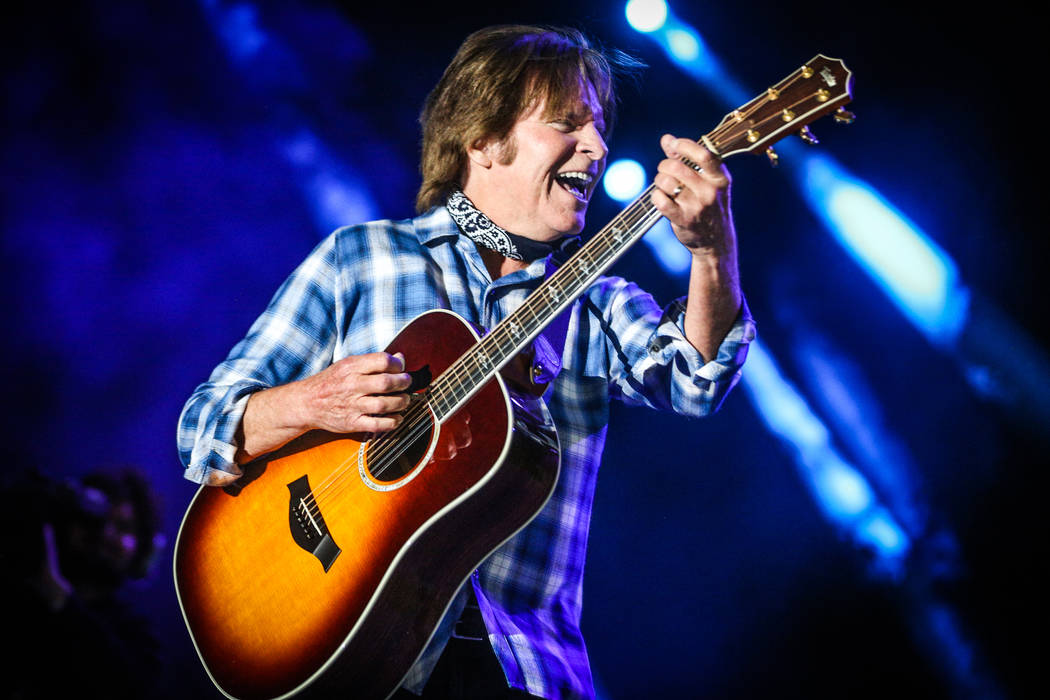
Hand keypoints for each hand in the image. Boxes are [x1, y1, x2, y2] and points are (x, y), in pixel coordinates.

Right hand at [300, 352, 412, 434]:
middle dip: (403, 383)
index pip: (382, 361)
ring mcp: (351, 405)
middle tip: (407, 383)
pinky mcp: (351, 423)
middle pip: (386, 383)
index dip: (398, 364)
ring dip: (401, 402)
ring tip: (404, 400)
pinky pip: (377, 424)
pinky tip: (397, 417)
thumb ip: (373, 362)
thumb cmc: (331, 382)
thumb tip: (400, 358)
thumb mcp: (347, 365)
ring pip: (384, 404)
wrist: (306, 403)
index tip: (401, 369)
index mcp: (351, 367)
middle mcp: (351, 385)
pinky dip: (392, 422)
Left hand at [650, 134, 736, 256]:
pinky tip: (661, 198)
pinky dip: (656, 196)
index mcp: (720, 178)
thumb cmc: (708, 204)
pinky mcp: (684, 220)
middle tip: (664, 171)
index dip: (684, 146)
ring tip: (664, 186)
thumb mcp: (706, 180)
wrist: (716, 240)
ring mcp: (697, 206)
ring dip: (659, 181)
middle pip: (677, 167)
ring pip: (666, 182)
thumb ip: (686, 158)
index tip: (673, 145)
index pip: (703, 155)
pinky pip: (661, 200)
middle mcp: (710, 191)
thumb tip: (667, 139)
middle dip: (664, 165)